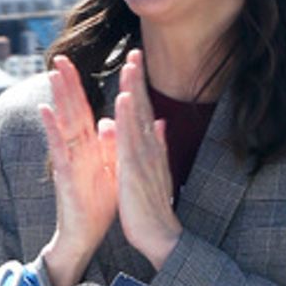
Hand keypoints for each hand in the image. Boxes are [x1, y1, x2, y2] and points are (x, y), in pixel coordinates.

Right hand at [37, 54, 117, 285]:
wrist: (84, 236)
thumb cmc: (97, 205)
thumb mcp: (109, 170)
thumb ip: (110, 146)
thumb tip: (112, 121)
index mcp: (90, 148)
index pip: (86, 111)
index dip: (84, 88)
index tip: (82, 63)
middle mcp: (76, 150)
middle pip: (72, 111)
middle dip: (67, 85)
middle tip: (60, 57)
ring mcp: (68, 161)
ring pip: (63, 124)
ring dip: (59, 99)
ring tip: (54, 74)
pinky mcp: (64, 176)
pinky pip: (58, 149)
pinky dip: (52, 130)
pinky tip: (46, 111)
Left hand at [114, 50, 181, 270]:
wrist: (159, 235)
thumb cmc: (152, 207)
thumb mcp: (154, 171)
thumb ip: (156, 146)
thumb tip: (161, 124)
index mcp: (150, 149)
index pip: (144, 111)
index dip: (140, 86)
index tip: (135, 62)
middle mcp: (150, 148)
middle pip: (144, 107)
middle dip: (138, 79)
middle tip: (135, 50)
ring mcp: (144, 157)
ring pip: (138, 117)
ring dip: (134, 88)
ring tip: (130, 63)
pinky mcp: (135, 169)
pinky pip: (130, 138)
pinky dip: (128, 117)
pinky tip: (124, 97)